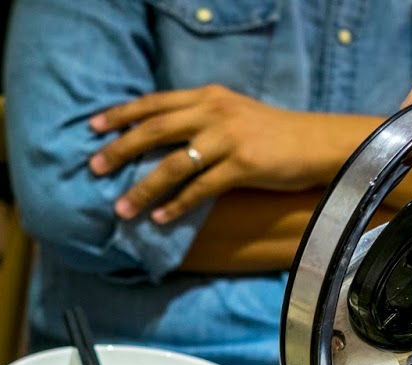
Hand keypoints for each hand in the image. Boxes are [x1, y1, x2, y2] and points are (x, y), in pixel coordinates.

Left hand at [89, 85, 340, 223]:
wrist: (317, 142)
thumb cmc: (271, 134)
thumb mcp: (232, 114)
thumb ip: (198, 120)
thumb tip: (158, 138)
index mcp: (208, 97)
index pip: (156, 103)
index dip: (122, 114)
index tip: (94, 127)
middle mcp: (214, 112)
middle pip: (155, 130)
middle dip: (121, 149)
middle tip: (94, 168)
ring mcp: (228, 138)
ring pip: (173, 164)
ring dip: (143, 188)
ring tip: (121, 208)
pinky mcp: (243, 165)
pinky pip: (200, 189)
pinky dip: (177, 206)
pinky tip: (160, 219)